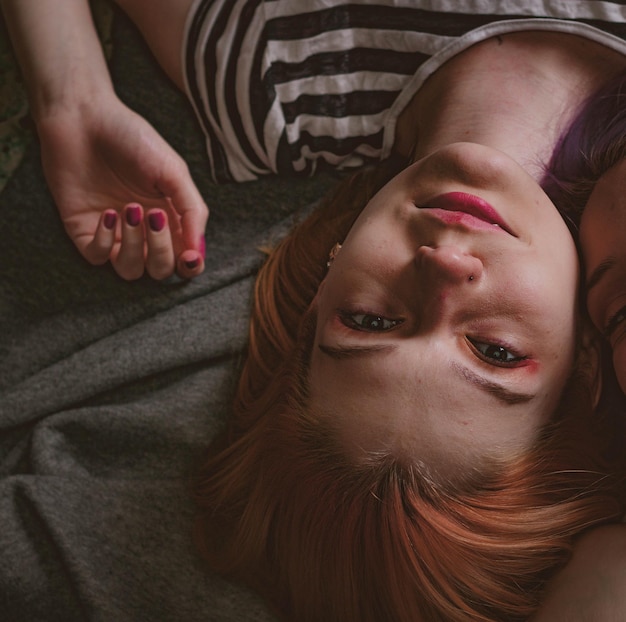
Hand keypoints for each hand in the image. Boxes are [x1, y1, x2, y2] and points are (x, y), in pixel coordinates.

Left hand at [36, 93, 208, 279]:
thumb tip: (198, 250)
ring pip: (130, 270)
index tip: (190, 256)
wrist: (83, 116)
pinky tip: (107, 212)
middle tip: (154, 215)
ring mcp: (114, 233)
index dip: (191, 266)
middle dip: (161, 250)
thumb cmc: (132, 138)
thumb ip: (192, 211)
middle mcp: (144, 232)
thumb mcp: (174, 171)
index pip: (186, 260)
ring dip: (134, 246)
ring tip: (130, 210)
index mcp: (171, 219)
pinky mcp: (84, 230)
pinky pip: (97, 257)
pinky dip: (104, 241)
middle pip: (161, 269)